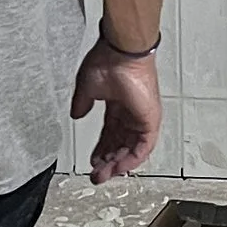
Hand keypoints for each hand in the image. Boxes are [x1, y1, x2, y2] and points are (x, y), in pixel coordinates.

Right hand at [70, 38, 162, 182]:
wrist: (121, 52)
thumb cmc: (108, 60)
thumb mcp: (87, 87)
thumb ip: (82, 103)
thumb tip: (77, 114)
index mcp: (118, 103)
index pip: (110, 133)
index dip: (101, 149)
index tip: (92, 161)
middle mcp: (131, 111)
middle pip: (120, 144)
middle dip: (107, 161)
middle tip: (96, 174)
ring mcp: (142, 116)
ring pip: (131, 149)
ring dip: (117, 164)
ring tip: (103, 175)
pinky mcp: (150, 120)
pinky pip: (143, 147)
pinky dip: (130, 160)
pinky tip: (118, 168)